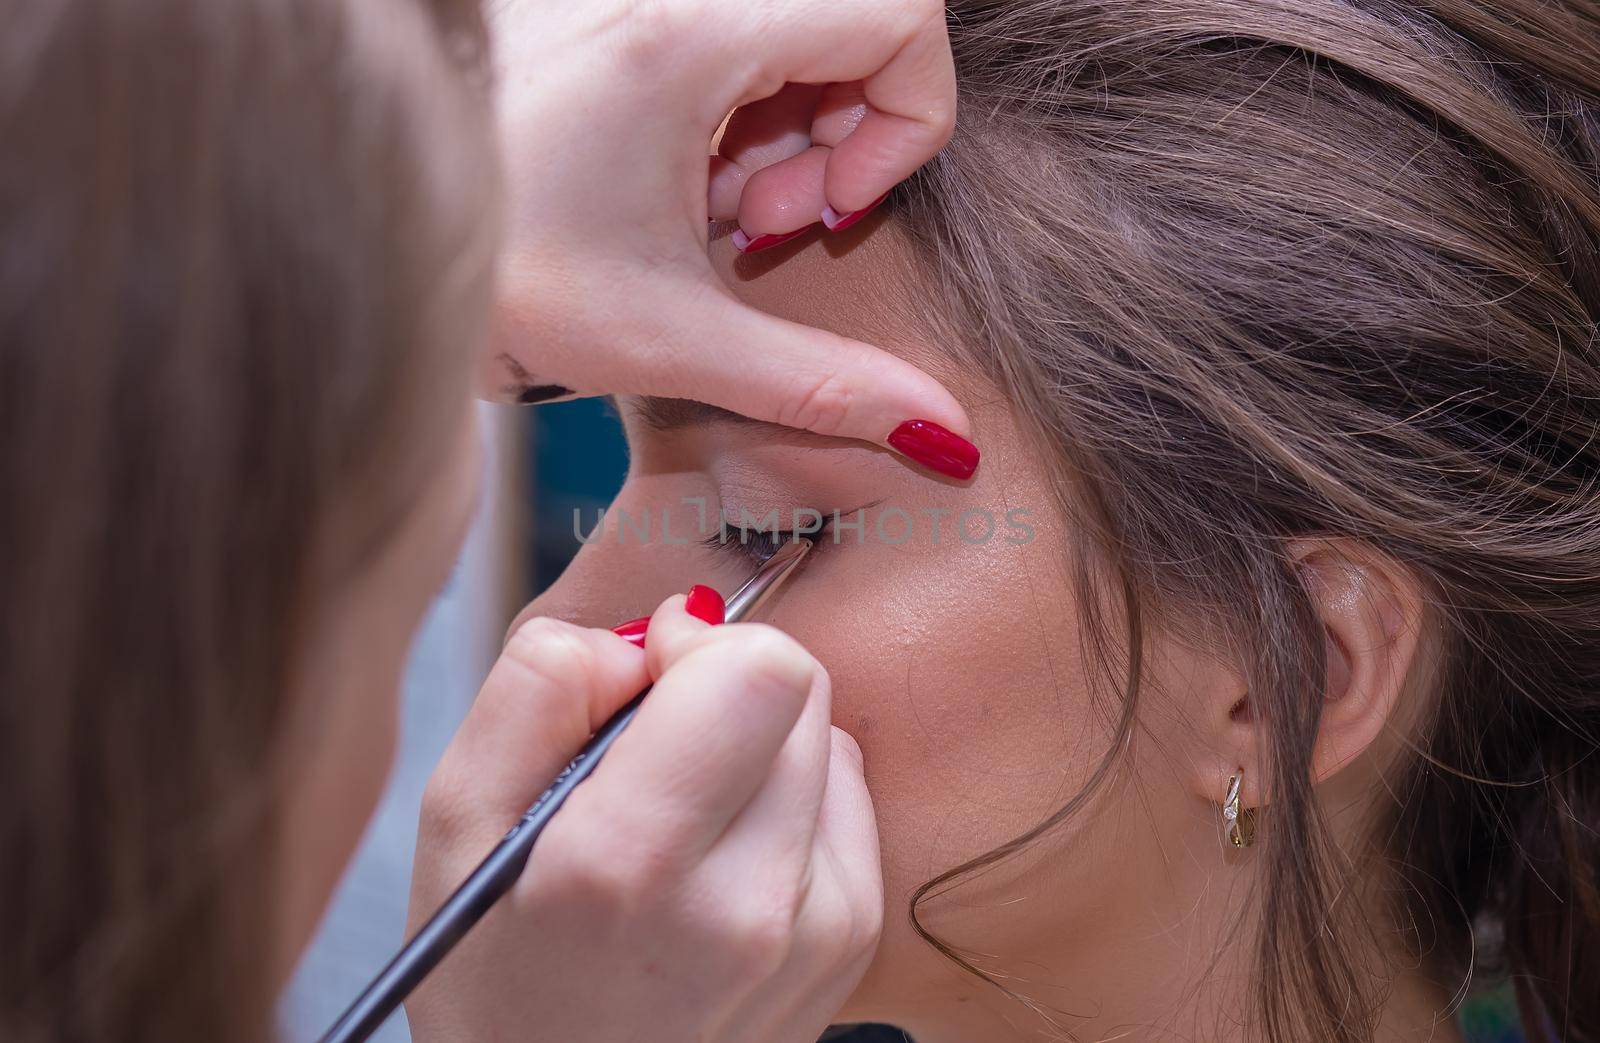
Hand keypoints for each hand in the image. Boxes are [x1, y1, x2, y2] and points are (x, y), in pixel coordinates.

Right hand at [406, 594, 882, 1042]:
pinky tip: (722, 859)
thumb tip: (641, 633)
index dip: (698, 645)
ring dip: (757, 746)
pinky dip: (789, 803)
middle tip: (653, 747)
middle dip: (723, 685)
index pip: (760, 669)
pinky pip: (845, 802)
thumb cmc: (499, 979)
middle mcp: (747, 901)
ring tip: (682, 818)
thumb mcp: (456, 824)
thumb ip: (534, 690)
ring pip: (825, 739)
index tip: (645, 674)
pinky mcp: (853, 943)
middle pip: (798, 689)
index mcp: (630, 861)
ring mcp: (817, 929)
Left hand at [489, 0, 978, 479]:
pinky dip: (732, 114)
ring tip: (708, 217)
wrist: (359, 248)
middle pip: (846, 19)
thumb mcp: (670, 339)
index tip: (836, 209)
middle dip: (835, 133)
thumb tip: (943, 440)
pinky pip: (725, 36)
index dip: (905, 119)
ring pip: (788, 27)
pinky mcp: (611, 18)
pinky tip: (673, 192)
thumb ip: (820, 386)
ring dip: (779, 131)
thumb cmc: (494, 280)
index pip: (898, 13)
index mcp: (686, 34)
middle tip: (760, 223)